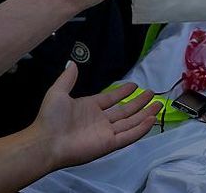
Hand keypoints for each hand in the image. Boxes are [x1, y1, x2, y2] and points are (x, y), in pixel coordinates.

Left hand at [35, 64, 160, 170]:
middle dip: (139, 102)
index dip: (123, 92)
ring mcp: (106, 133)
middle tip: (152, 93)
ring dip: (144, 114)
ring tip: (158, 105)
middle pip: (125, 111)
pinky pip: (129, 136)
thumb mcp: (58, 92)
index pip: (111, 99)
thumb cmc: (51, 118)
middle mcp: (100, 120)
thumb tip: (73, 63)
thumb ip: (68, 78)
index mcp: (89, 108)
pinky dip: (141, 129)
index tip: (134, 85)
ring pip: (130, 122)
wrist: (47, 142)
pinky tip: (151, 119)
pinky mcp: (109, 144)